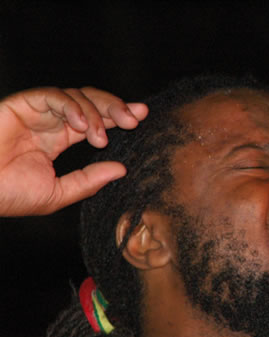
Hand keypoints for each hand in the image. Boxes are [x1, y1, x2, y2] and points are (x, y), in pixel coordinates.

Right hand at [0, 87, 147, 215]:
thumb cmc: (8, 195)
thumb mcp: (58, 193)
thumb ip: (89, 180)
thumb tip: (121, 169)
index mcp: (58, 139)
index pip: (95, 121)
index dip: (118, 116)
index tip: (142, 117)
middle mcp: (50, 122)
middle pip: (91, 102)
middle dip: (116, 107)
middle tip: (135, 119)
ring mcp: (36, 112)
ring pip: (76, 96)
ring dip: (96, 113)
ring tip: (101, 137)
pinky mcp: (20, 104)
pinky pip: (52, 96)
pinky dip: (72, 107)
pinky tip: (83, 126)